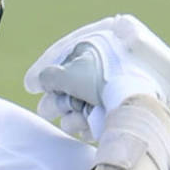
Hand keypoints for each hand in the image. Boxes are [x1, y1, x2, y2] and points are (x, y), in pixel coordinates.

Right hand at [24, 14, 169, 141]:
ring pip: (84, 102)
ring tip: (75, 120)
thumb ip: (48, 76)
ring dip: (72, 115)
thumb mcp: (67, 74)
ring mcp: (119, 83)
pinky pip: (99, 114)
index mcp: (100, 42)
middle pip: (72, 83)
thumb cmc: (102, 80)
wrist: (138, 100)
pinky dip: (89, 122)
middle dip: (58, 100)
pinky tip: (86, 128)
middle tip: (50, 110)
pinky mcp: (126, 104)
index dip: (45, 73)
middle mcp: (110, 60)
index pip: (66, 55)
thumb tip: (42, 81)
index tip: (31, 86)